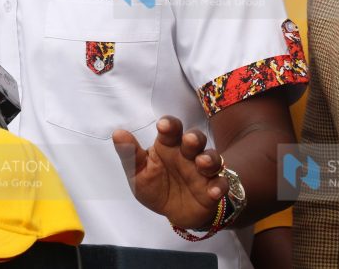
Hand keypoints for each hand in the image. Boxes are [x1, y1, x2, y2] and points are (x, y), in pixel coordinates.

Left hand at [112, 116, 228, 229]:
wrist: (173, 212)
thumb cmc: (155, 186)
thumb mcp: (138, 173)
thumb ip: (130, 155)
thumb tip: (118, 133)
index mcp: (168, 146)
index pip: (171, 129)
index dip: (169, 125)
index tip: (163, 126)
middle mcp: (187, 154)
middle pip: (195, 139)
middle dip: (193, 138)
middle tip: (188, 141)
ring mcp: (202, 171)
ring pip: (212, 158)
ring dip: (209, 159)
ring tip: (202, 163)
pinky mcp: (212, 188)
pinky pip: (220, 184)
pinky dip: (219, 186)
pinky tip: (213, 191)